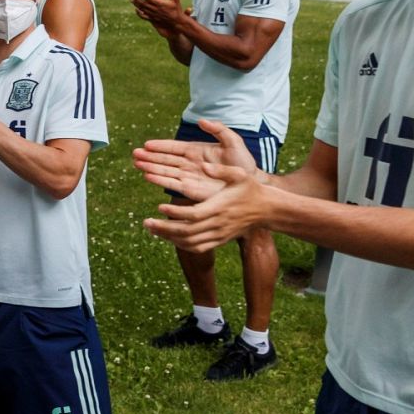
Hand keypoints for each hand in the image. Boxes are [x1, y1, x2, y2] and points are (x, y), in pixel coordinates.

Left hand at [132, 0, 187, 31]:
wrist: (177, 22)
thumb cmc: (177, 10)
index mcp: (160, 4)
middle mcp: (155, 10)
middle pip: (144, 4)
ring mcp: (153, 15)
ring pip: (143, 9)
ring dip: (137, 5)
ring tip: (132, 0)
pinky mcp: (153, 19)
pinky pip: (144, 17)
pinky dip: (139, 13)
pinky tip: (136, 10)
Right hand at [132, 118, 259, 200]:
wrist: (250, 183)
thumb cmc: (242, 163)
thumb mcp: (233, 141)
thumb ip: (218, 129)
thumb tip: (201, 121)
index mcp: (196, 150)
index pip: (174, 147)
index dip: (160, 146)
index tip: (147, 144)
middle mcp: (189, 163)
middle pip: (165, 159)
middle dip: (150, 156)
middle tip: (135, 154)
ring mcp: (189, 176)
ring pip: (165, 171)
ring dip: (151, 167)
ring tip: (137, 164)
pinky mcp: (191, 189)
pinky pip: (172, 184)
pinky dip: (160, 180)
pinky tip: (148, 176)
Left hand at [142, 166, 271, 251]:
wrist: (267, 210)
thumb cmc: (251, 188)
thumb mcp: (241, 174)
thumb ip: (222, 170)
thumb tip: (205, 166)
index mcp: (220, 208)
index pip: (193, 215)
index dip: (175, 214)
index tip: (159, 207)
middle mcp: (218, 224)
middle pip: (187, 232)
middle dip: (164, 228)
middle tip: (146, 222)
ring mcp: (219, 235)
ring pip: (190, 243)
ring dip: (169, 238)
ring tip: (152, 229)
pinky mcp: (219, 241)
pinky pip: (197, 247)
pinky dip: (181, 245)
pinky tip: (168, 237)